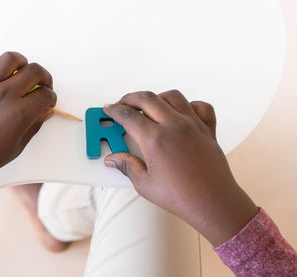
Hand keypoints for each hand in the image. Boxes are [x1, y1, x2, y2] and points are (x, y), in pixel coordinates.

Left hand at [0, 52, 55, 195]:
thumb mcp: (18, 145)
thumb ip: (34, 125)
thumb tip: (45, 112)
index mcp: (19, 113)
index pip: (45, 94)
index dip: (51, 97)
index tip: (48, 100)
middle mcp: (3, 96)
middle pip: (34, 71)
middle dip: (44, 77)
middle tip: (42, 85)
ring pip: (8, 59)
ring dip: (20, 62)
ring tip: (20, 71)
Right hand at [104, 90, 257, 245]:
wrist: (213, 203)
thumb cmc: (182, 196)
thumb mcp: (145, 184)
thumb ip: (127, 166)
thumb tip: (114, 159)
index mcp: (155, 139)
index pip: (128, 116)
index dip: (115, 110)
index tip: (110, 109)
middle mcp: (174, 126)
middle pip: (147, 99)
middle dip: (130, 98)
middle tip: (123, 103)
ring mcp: (193, 125)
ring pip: (172, 96)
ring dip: (156, 97)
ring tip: (148, 105)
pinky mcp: (207, 129)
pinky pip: (200, 106)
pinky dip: (188, 104)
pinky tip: (180, 112)